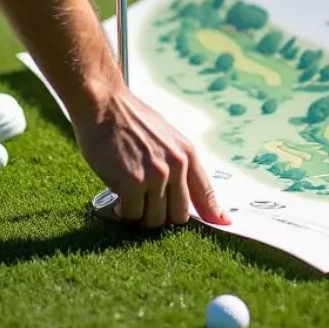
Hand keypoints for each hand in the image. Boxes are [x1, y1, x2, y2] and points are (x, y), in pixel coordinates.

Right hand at [72, 85, 230, 227]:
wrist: (104, 104)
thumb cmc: (130, 121)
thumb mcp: (165, 137)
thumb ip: (177, 163)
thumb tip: (184, 193)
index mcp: (187, 153)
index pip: (206, 192)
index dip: (213, 212)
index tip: (224, 223)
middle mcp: (176, 165)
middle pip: (178, 216)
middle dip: (162, 215)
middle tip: (145, 202)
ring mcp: (156, 175)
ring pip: (154, 220)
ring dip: (140, 213)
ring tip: (129, 194)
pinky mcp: (133, 183)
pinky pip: (132, 215)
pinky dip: (123, 211)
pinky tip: (117, 195)